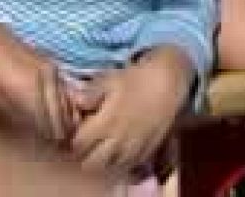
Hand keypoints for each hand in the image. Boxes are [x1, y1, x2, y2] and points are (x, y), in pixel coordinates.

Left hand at [69, 47, 194, 173]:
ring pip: (111, 167)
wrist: (170, 82)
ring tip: (104, 148)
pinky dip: (122, 161)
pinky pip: (131, 165)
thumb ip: (91, 93)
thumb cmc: (138, 77)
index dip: (74, 140)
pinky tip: (122, 150)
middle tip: (88, 144)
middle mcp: (118, 140)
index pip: (79, 144)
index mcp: (106, 122)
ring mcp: (134, 147)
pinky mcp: (148, 149)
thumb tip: (76, 102)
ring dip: (104, 161)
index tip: (77, 132)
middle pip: (92, 163)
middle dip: (86, 156)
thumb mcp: (111, 79)